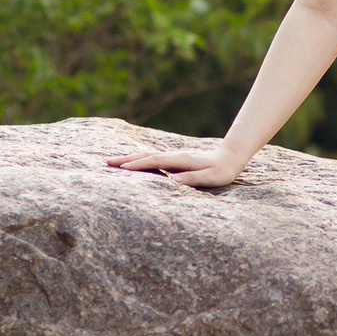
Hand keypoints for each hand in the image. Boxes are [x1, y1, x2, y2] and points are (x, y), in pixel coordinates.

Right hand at [106, 144, 248, 187]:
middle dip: (126, 159)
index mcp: (181, 160)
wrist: (230, 156)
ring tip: (114, 162)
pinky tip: (133, 162)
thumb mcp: (212, 177)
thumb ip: (193, 178)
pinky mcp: (174, 159)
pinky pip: (152, 158)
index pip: (155, 162)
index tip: (122, 168)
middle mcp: (175, 155)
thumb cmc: (222, 171)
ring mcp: (174, 156)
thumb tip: (174, 180)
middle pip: (146, 155)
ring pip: (147, 155)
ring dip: (130, 157)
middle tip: (107, 162)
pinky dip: (140, 159)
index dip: (138, 164)